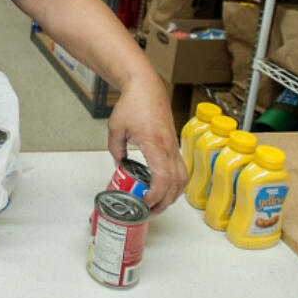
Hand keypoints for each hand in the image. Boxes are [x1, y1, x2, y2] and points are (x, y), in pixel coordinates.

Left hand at [107, 73, 186, 213]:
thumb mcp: (116, 128)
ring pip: (182, 178)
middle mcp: (169, 147)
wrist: (146, 87)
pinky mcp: (174, 144)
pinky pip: (180, 169)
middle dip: (164, 202)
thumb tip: (119, 166)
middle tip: (149, 210)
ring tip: (156, 203)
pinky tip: (162, 188)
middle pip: (176, 184)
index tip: (145, 202)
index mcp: (155, 144)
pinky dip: (174, 183)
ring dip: (172, 195)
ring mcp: (174, 146)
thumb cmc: (133, 103)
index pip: (162, 177)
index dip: (156, 194)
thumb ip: (116, 150)